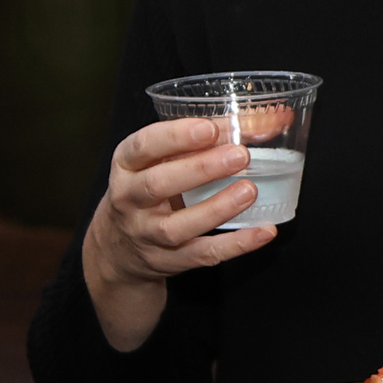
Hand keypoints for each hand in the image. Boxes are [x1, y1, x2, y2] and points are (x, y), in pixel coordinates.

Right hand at [84, 115, 277, 352]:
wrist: (118, 250)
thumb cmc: (148, 191)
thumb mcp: (158, 162)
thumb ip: (199, 141)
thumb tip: (263, 122)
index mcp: (126, 166)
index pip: (142, 146)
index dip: (175, 136)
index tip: (209, 128)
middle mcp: (130, 200)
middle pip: (157, 184)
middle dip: (200, 168)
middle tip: (239, 155)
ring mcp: (147, 234)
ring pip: (177, 226)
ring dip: (216, 208)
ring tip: (249, 190)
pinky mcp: (168, 260)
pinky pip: (203, 254)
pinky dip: (236, 244)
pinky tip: (264, 231)